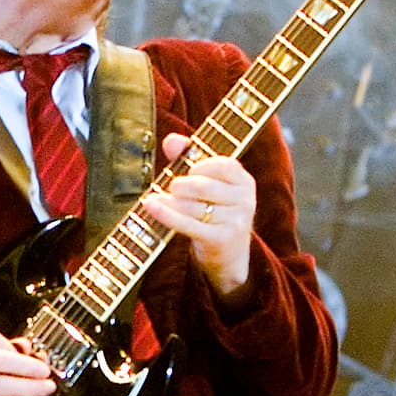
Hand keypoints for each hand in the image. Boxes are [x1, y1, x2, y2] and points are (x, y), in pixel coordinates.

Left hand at [138, 132, 258, 298]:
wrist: (226, 255)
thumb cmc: (212, 211)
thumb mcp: (205, 183)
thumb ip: (188, 157)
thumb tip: (171, 140)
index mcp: (244, 182)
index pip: (225, 165)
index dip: (202, 165)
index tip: (188, 170)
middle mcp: (246, 201)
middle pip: (205, 186)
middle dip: (181, 185)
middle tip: (170, 187)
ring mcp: (237, 221)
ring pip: (194, 207)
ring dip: (169, 202)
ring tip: (155, 200)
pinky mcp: (223, 239)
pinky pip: (189, 224)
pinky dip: (166, 215)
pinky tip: (150, 206)